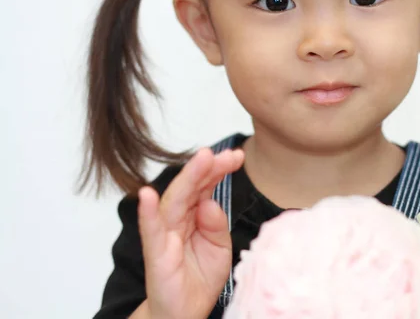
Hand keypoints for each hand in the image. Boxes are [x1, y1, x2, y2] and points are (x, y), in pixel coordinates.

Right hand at [137, 148, 243, 318]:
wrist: (186, 310)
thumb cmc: (201, 276)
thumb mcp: (220, 247)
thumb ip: (217, 225)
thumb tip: (210, 203)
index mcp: (195, 215)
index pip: (205, 185)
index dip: (219, 169)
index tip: (237, 156)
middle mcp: (178, 219)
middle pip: (191, 187)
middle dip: (207, 168)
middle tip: (225, 154)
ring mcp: (165, 234)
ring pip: (174, 200)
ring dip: (187, 179)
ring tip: (201, 159)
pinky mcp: (156, 253)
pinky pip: (150, 231)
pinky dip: (147, 213)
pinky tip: (146, 195)